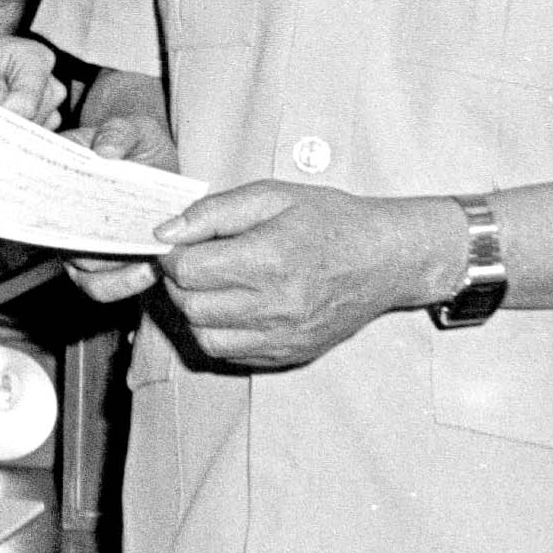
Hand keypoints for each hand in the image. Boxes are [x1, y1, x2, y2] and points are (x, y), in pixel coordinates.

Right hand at [61, 111, 180, 303]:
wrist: (160, 170)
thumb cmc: (139, 146)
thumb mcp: (135, 128)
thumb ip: (120, 131)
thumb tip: (105, 151)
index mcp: (56, 175)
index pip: (34, 193)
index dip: (44, 204)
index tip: (81, 208)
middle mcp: (58, 215)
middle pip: (59, 240)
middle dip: (92, 244)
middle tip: (128, 238)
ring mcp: (78, 243)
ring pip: (81, 268)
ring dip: (114, 266)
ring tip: (149, 256)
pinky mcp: (101, 266)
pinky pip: (100, 286)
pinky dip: (124, 283)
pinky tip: (150, 269)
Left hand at [154, 184, 458, 369]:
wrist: (387, 258)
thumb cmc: (330, 220)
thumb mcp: (271, 197)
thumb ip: (212, 212)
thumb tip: (164, 232)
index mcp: (270, 258)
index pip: (187, 270)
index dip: (172, 254)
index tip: (180, 244)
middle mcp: (277, 304)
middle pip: (191, 306)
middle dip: (180, 283)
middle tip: (195, 263)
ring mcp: (285, 335)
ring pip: (204, 337)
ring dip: (196, 312)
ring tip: (212, 287)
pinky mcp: (291, 354)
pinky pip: (231, 355)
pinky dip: (220, 333)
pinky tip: (233, 308)